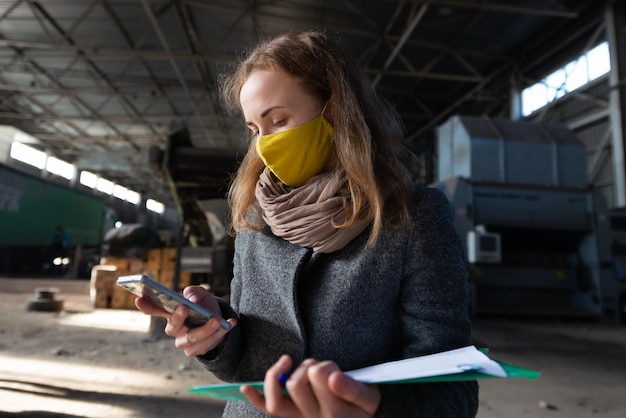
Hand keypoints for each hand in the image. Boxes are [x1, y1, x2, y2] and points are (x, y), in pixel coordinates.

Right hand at [135, 285, 235, 355]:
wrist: (219, 323)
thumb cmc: (204, 307)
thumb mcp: (201, 295)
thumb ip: (194, 292)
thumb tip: (191, 298)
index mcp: (171, 313)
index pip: (154, 309)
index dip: (146, 305)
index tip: (139, 298)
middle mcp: (174, 329)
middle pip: (172, 326)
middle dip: (178, 317)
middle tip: (185, 307)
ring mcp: (184, 342)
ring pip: (193, 338)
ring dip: (206, 329)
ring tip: (217, 320)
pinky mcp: (196, 351)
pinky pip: (207, 344)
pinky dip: (220, 333)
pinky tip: (230, 323)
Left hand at [241, 355, 380, 417]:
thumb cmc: (366, 409)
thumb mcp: (370, 398)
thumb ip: (353, 388)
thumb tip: (333, 377)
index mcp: (334, 411)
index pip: (319, 376)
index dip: (324, 366)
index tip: (334, 370)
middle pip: (297, 383)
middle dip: (307, 368)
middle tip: (320, 370)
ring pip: (277, 399)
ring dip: (281, 376)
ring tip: (292, 365)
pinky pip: (270, 409)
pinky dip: (256, 398)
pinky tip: (245, 388)